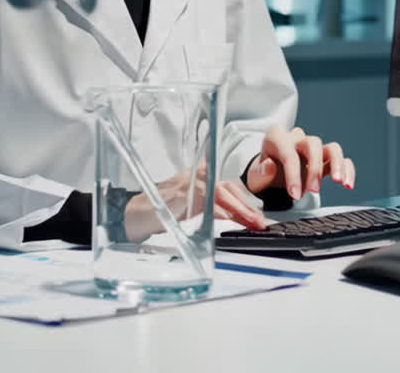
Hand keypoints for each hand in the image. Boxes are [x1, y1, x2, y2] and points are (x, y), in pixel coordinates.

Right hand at [123, 165, 272, 241]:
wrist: (139, 212)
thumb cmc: (166, 209)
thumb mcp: (195, 207)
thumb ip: (214, 207)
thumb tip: (235, 216)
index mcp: (202, 177)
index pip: (230, 186)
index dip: (246, 202)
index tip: (259, 218)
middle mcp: (196, 176)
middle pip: (228, 189)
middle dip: (246, 207)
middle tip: (260, 223)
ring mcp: (188, 182)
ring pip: (219, 193)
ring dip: (237, 209)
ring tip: (250, 223)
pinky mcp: (179, 193)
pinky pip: (202, 200)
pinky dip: (216, 209)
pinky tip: (225, 218)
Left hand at [244, 126, 355, 200]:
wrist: (270, 178)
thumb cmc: (262, 176)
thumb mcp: (255, 178)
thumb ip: (261, 173)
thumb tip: (270, 166)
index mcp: (276, 138)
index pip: (289, 153)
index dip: (293, 174)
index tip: (294, 195)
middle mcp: (297, 138)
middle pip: (313, 144)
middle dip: (314, 169)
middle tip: (313, 191)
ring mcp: (313, 147)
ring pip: (331, 147)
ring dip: (337, 164)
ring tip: (340, 183)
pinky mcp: (325, 158)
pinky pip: (341, 158)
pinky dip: (347, 169)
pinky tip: (348, 184)